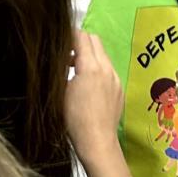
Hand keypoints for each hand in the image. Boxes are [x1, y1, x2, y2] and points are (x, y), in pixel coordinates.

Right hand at [65, 31, 123, 160]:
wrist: (97, 142)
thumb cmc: (73, 120)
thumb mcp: (59, 91)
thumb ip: (61, 69)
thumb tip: (58, 58)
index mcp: (90, 67)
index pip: (81, 36)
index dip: (68, 34)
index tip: (58, 39)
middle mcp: (106, 68)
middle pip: (94, 40)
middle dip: (80, 41)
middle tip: (65, 53)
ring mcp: (115, 78)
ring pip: (102, 54)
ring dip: (89, 55)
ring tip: (74, 68)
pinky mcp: (119, 88)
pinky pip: (108, 69)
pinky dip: (97, 68)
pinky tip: (87, 84)